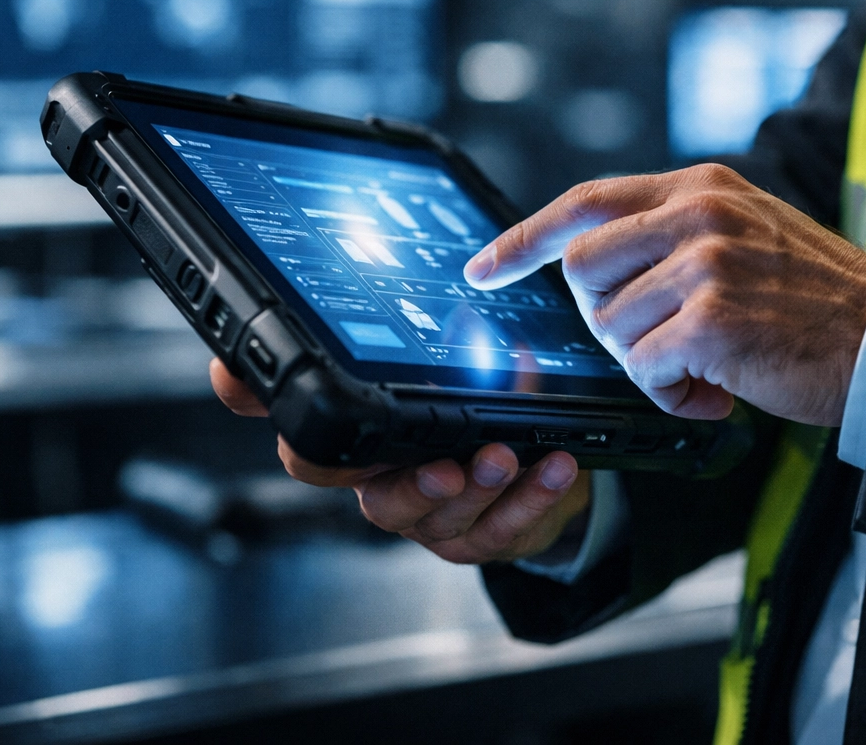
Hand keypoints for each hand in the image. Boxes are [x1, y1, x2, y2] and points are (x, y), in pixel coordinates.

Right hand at [209, 359, 592, 562]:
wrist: (528, 481)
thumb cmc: (477, 430)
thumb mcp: (464, 388)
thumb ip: (459, 363)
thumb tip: (467, 324)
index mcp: (374, 457)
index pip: (322, 462)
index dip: (310, 451)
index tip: (340, 433)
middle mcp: (397, 495)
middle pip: (387, 504)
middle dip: (419, 485)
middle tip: (448, 467)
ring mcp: (438, 525)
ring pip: (450, 519)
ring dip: (482, 487)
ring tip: (507, 457)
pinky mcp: (482, 543)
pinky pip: (504, 528)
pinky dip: (533, 498)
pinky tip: (555, 469)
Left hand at [463, 164, 865, 426]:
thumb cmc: (817, 298)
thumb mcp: (748, 230)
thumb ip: (677, 232)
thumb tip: (592, 265)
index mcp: (702, 186)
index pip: (586, 201)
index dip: (524, 237)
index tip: (483, 267)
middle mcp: (699, 214)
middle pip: (583, 269)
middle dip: (605, 320)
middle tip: (660, 342)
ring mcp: (706, 265)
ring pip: (612, 328)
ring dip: (649, 364)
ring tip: (707, 367)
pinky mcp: (712, 321)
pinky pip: (645, 369)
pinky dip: (673, 393)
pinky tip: (717, 391)